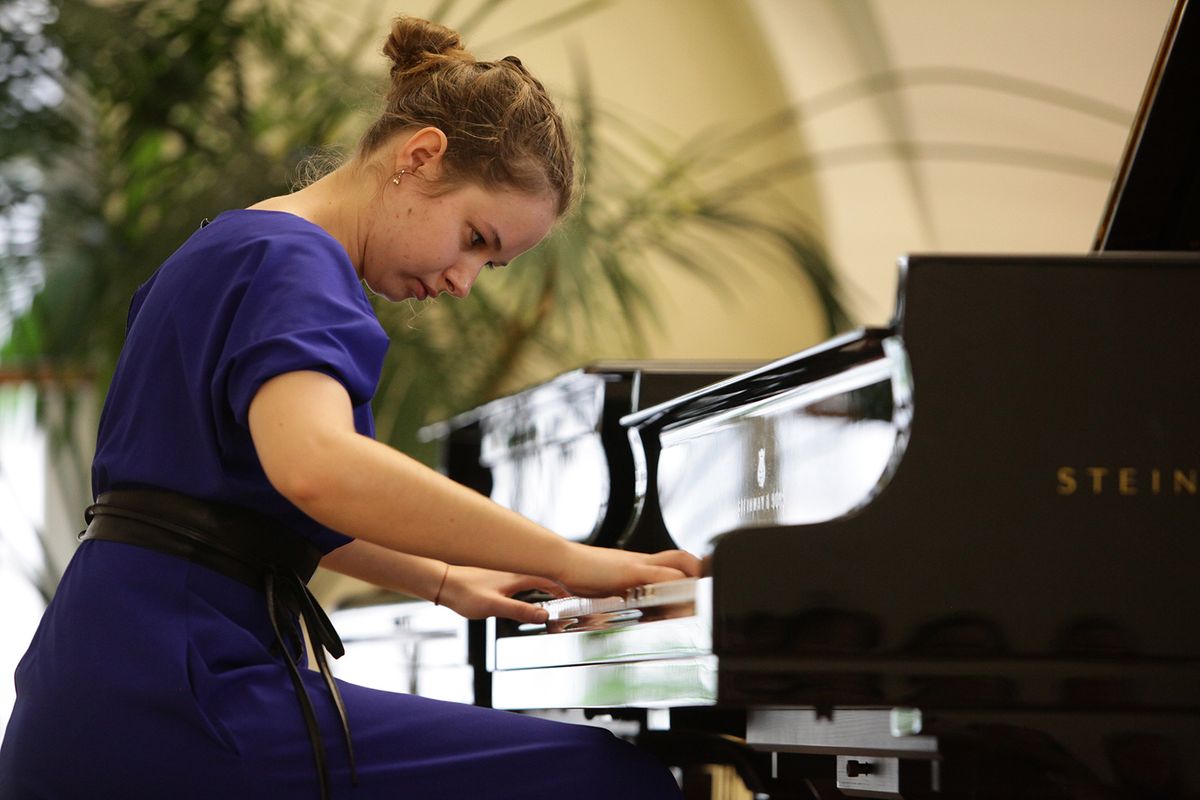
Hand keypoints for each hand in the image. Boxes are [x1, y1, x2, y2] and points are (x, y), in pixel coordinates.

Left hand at [436, 565, 566, 623]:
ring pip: (535, 575)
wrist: (443, 583)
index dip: (566, 587)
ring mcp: (506, 572)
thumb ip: (520, 610)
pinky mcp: (498, 576)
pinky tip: (531, 593)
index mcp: (517, 575)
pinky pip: (524, 578)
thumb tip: (545, 614)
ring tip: (559, 595)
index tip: (579, 596)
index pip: (550, 579)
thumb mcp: (495, 606)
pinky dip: (535, 585)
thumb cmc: (466, 593)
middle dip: (561, 584)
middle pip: (545, 575)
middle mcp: (515, 570)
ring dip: (548, 584)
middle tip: (573, 596)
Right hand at [556, 543, 701, 597]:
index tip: (703, 582)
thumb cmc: (579, 573)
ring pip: (678, 562)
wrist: (562, 560)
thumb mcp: (607, 584)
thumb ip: (621, 590)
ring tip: (705, 594)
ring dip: (695, 577)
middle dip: (701, 571)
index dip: (691, 569)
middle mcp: (642, 561)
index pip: (673, 560)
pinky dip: (676, 583)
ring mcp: (638, 564)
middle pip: (682, 557)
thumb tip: (628, 602)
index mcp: (638, 564)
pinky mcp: (631, 572)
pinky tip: (685, 595)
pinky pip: (661, 574)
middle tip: (712, 586)